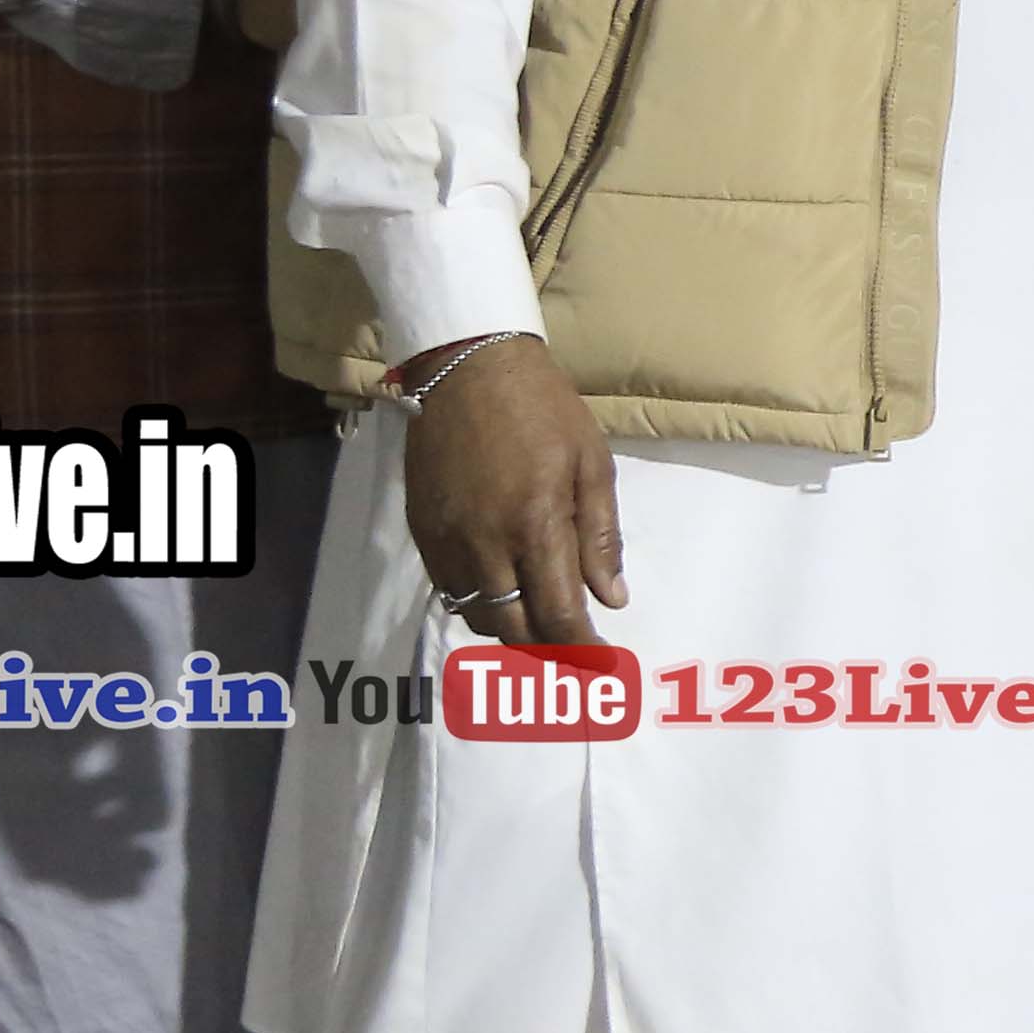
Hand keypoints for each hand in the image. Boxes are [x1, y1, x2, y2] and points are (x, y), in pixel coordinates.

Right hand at [397, 338, 625, 643]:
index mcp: (535, 525)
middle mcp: (484, 544)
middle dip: (546, 648)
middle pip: (512, 628)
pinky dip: (477, 603)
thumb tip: (612, 598)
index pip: (559, 614)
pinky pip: (448, 590)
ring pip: (476, 615)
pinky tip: (500, 591)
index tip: (601, 665)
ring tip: (539, 622)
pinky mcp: (421, 531)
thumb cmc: (543, 409)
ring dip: (510, 630)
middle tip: (572, 648)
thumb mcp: (591, 463)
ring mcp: (446, 540)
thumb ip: (600, 536)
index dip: (582, 650)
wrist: (467, 367)